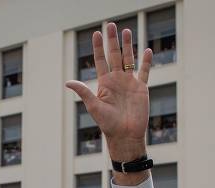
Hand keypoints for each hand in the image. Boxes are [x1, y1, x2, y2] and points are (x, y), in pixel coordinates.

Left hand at [65, 23, 151, 163]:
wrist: (125, 135)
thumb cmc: (108, 124)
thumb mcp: (93, 106)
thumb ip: (83, 92)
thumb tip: (68, 82)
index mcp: (104, 83)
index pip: (100, 60)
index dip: (98, 47)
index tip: (97, 33)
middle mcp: (116, 80)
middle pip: (114, 56)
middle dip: (112, 41)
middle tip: (111, 25)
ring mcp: (129, 83)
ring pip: (129, 60)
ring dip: (128, 46)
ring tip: (127, 31)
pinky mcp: (141, 89)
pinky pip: (144, 72)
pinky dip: (146, 62)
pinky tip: (146, 50)